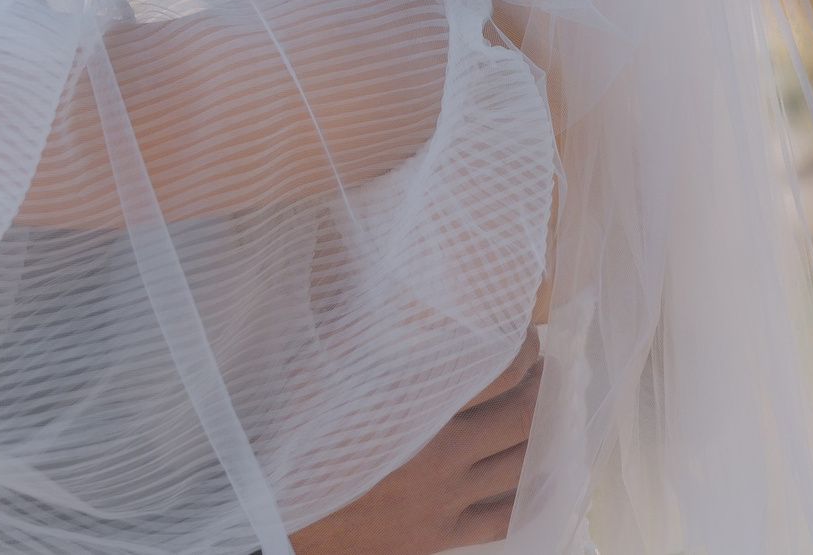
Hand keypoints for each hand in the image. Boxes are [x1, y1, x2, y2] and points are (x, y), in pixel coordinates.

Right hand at [289, 330, 541, 554]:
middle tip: (544, 370)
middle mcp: (440, 452)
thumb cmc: (287, 435)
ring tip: (544, 411)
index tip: (525, 334)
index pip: (503, 366)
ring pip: (522, 464)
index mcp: (414, 403)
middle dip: (543, 387)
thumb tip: (392, 282)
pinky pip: (505, 517)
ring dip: (543, 433)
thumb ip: (364, 332)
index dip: (526, 346)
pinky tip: (542, 478)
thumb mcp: (322, 372)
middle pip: (525, 415)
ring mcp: (444, 499)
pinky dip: (533, 494)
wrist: (267, 512)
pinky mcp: (438, 535)